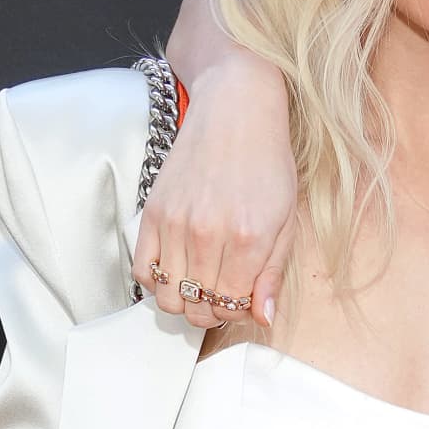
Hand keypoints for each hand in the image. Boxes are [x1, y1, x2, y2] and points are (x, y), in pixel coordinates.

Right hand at [132, 0, 297, 329]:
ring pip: (168, 296)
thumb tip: (261, 317)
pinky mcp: (153, 212)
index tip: (244, 298)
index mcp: (249, 239)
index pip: (232, 307)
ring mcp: (176, 224)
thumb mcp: (287, 217)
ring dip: (184, 301)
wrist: (235, 110)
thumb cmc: (268, 163)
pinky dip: (156, 281)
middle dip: (212, 313)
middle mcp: (208, 236)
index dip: (239, 312)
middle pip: (197, 309)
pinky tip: (176, 267)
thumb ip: (273, 271)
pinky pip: (141, 270)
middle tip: (222, 292)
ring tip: (200, 281)